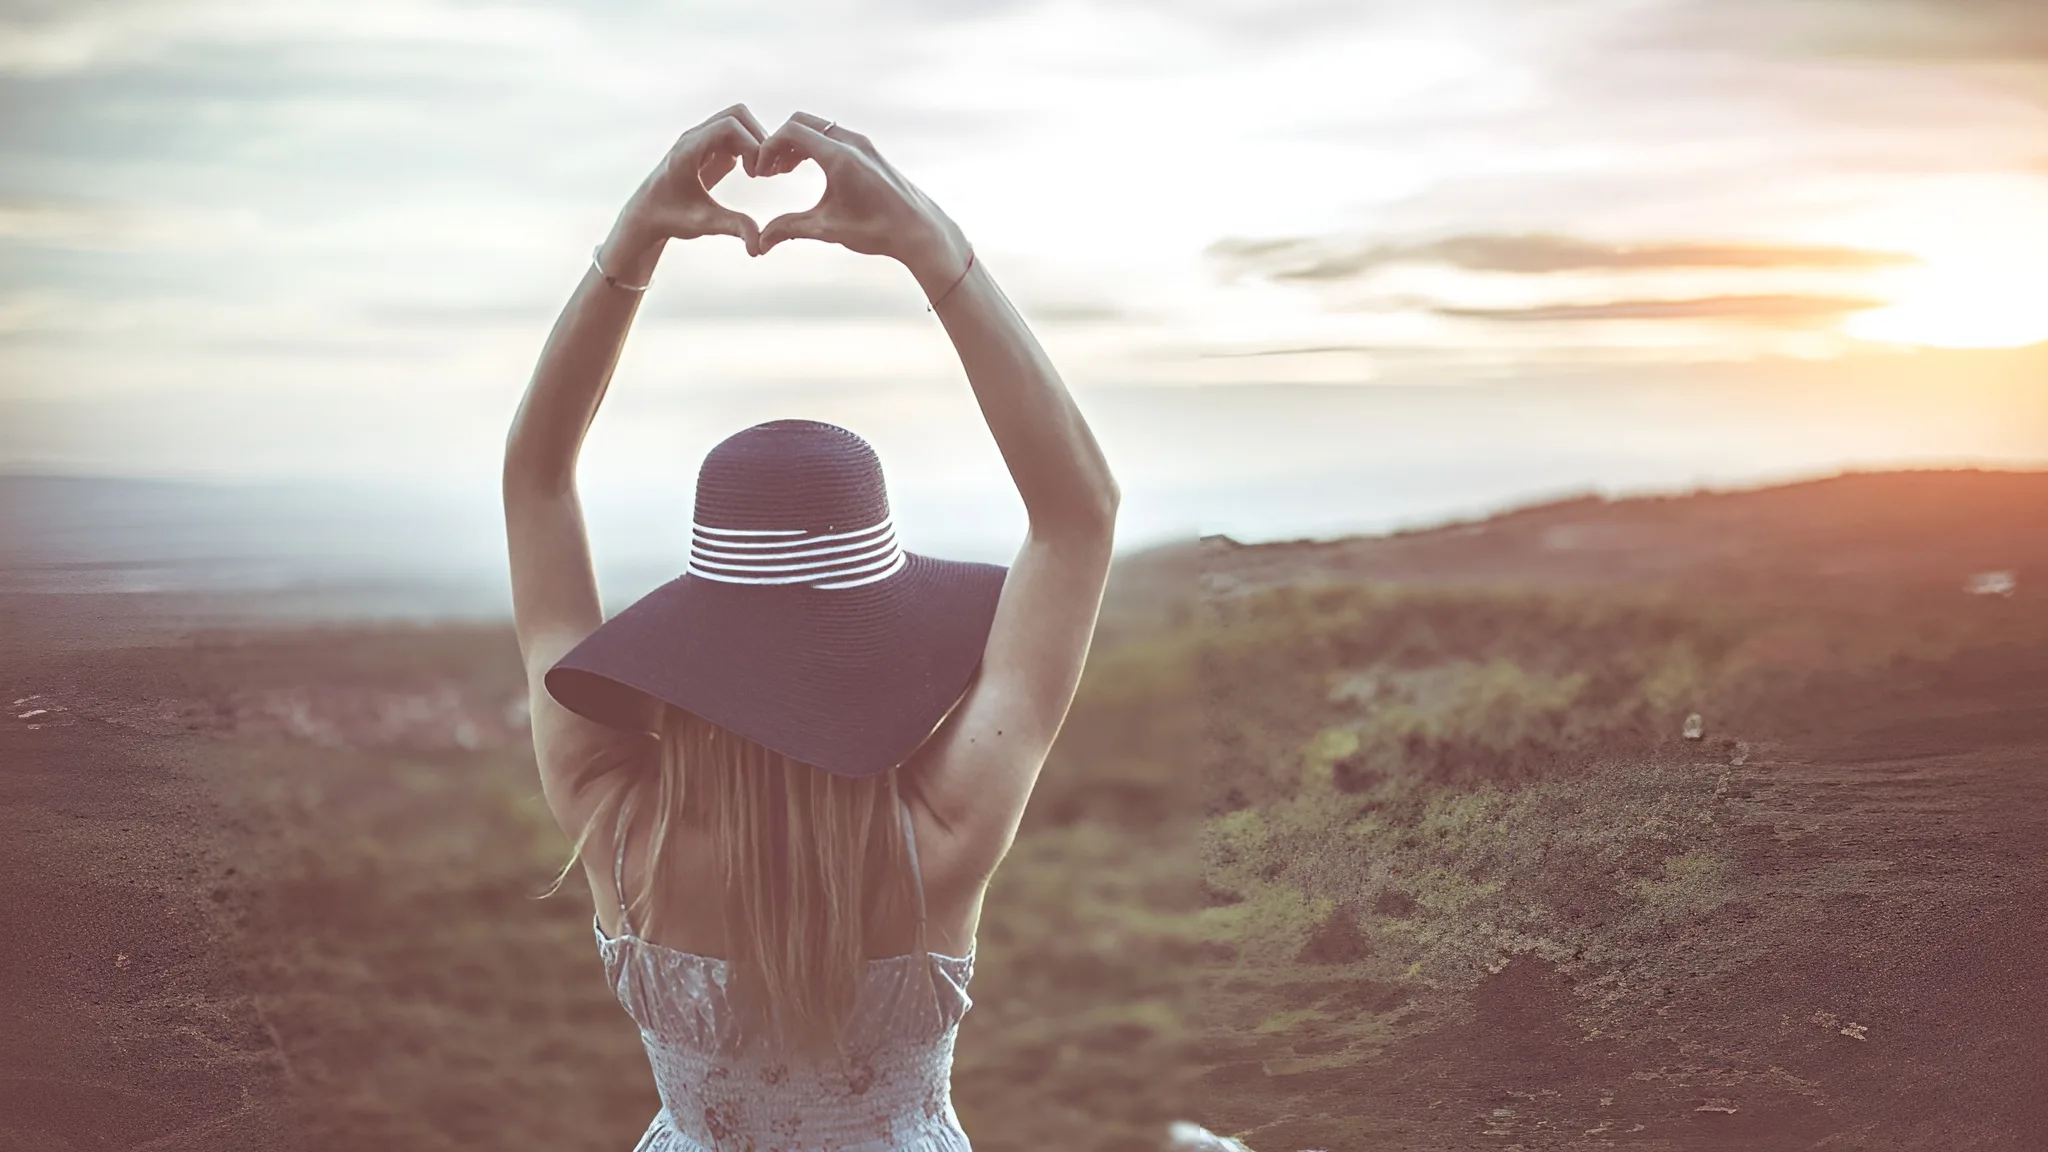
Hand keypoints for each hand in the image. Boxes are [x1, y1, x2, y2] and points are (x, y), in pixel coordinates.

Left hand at [613, 104, 769, 252]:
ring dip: (755, 141)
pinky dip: (750, 146)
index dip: (752, 145)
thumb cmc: (670, 218)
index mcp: (689, 149)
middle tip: (762, 172)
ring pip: (738, 120)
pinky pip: (735, 133)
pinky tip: (751, 173)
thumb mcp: (703, 224)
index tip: (756, 175)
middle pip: (737, 114)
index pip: (730, 126)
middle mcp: (694, 137)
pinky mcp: (708, 146)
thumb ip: (732, 228)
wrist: (648, 215)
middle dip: (758, 139)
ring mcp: (701, 138)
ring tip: (758, 172)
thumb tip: (758, 247)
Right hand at [753, 112, 970, 287]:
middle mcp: (852, 142)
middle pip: (802, 123)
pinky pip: (834, 136)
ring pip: (819, 128)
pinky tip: (810, 171)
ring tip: (785, 172)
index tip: (762, 172)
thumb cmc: (877, 230)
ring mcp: (863, 144)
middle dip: (780, 142)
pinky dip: (816, 146)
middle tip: (770, 171)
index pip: (791, 132)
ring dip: (798, 144)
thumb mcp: (828, 229)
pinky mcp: (870, 151)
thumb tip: (760, 242)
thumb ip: (789, 229)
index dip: (768, 148)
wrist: (920, 231)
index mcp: (839, 156)